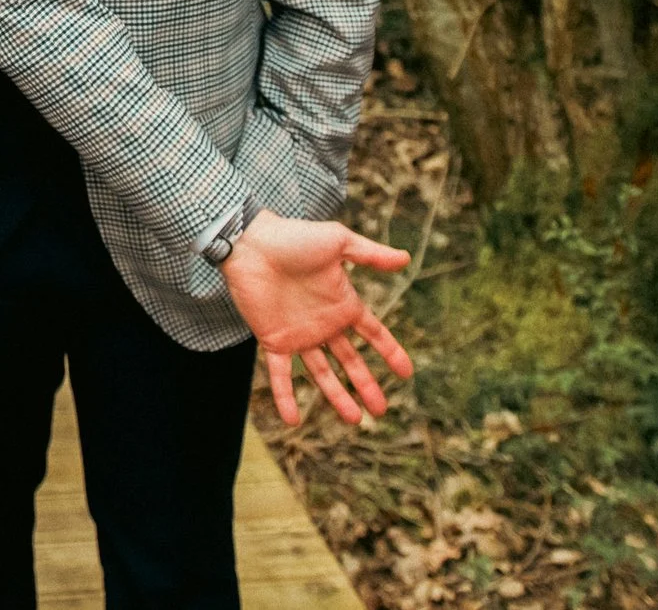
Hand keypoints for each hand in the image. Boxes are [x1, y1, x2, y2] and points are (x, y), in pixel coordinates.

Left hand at [218, 211, 413, 426]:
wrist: (251, 242)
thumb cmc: (294, 237)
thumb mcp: (339, 241)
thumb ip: (371, 254)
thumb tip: (406, 259)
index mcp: (342, 303)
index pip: (373, 334)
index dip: (390, 352)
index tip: (407, 373)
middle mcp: (324, 324)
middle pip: (350, 361)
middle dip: (366, 386)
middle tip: (380, 411)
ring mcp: (299, 334)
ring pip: (321, 374)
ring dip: (336, 397)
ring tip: (353, 420)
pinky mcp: (274, 340)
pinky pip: (281, 375)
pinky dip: (286, 397)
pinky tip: (293, 420)